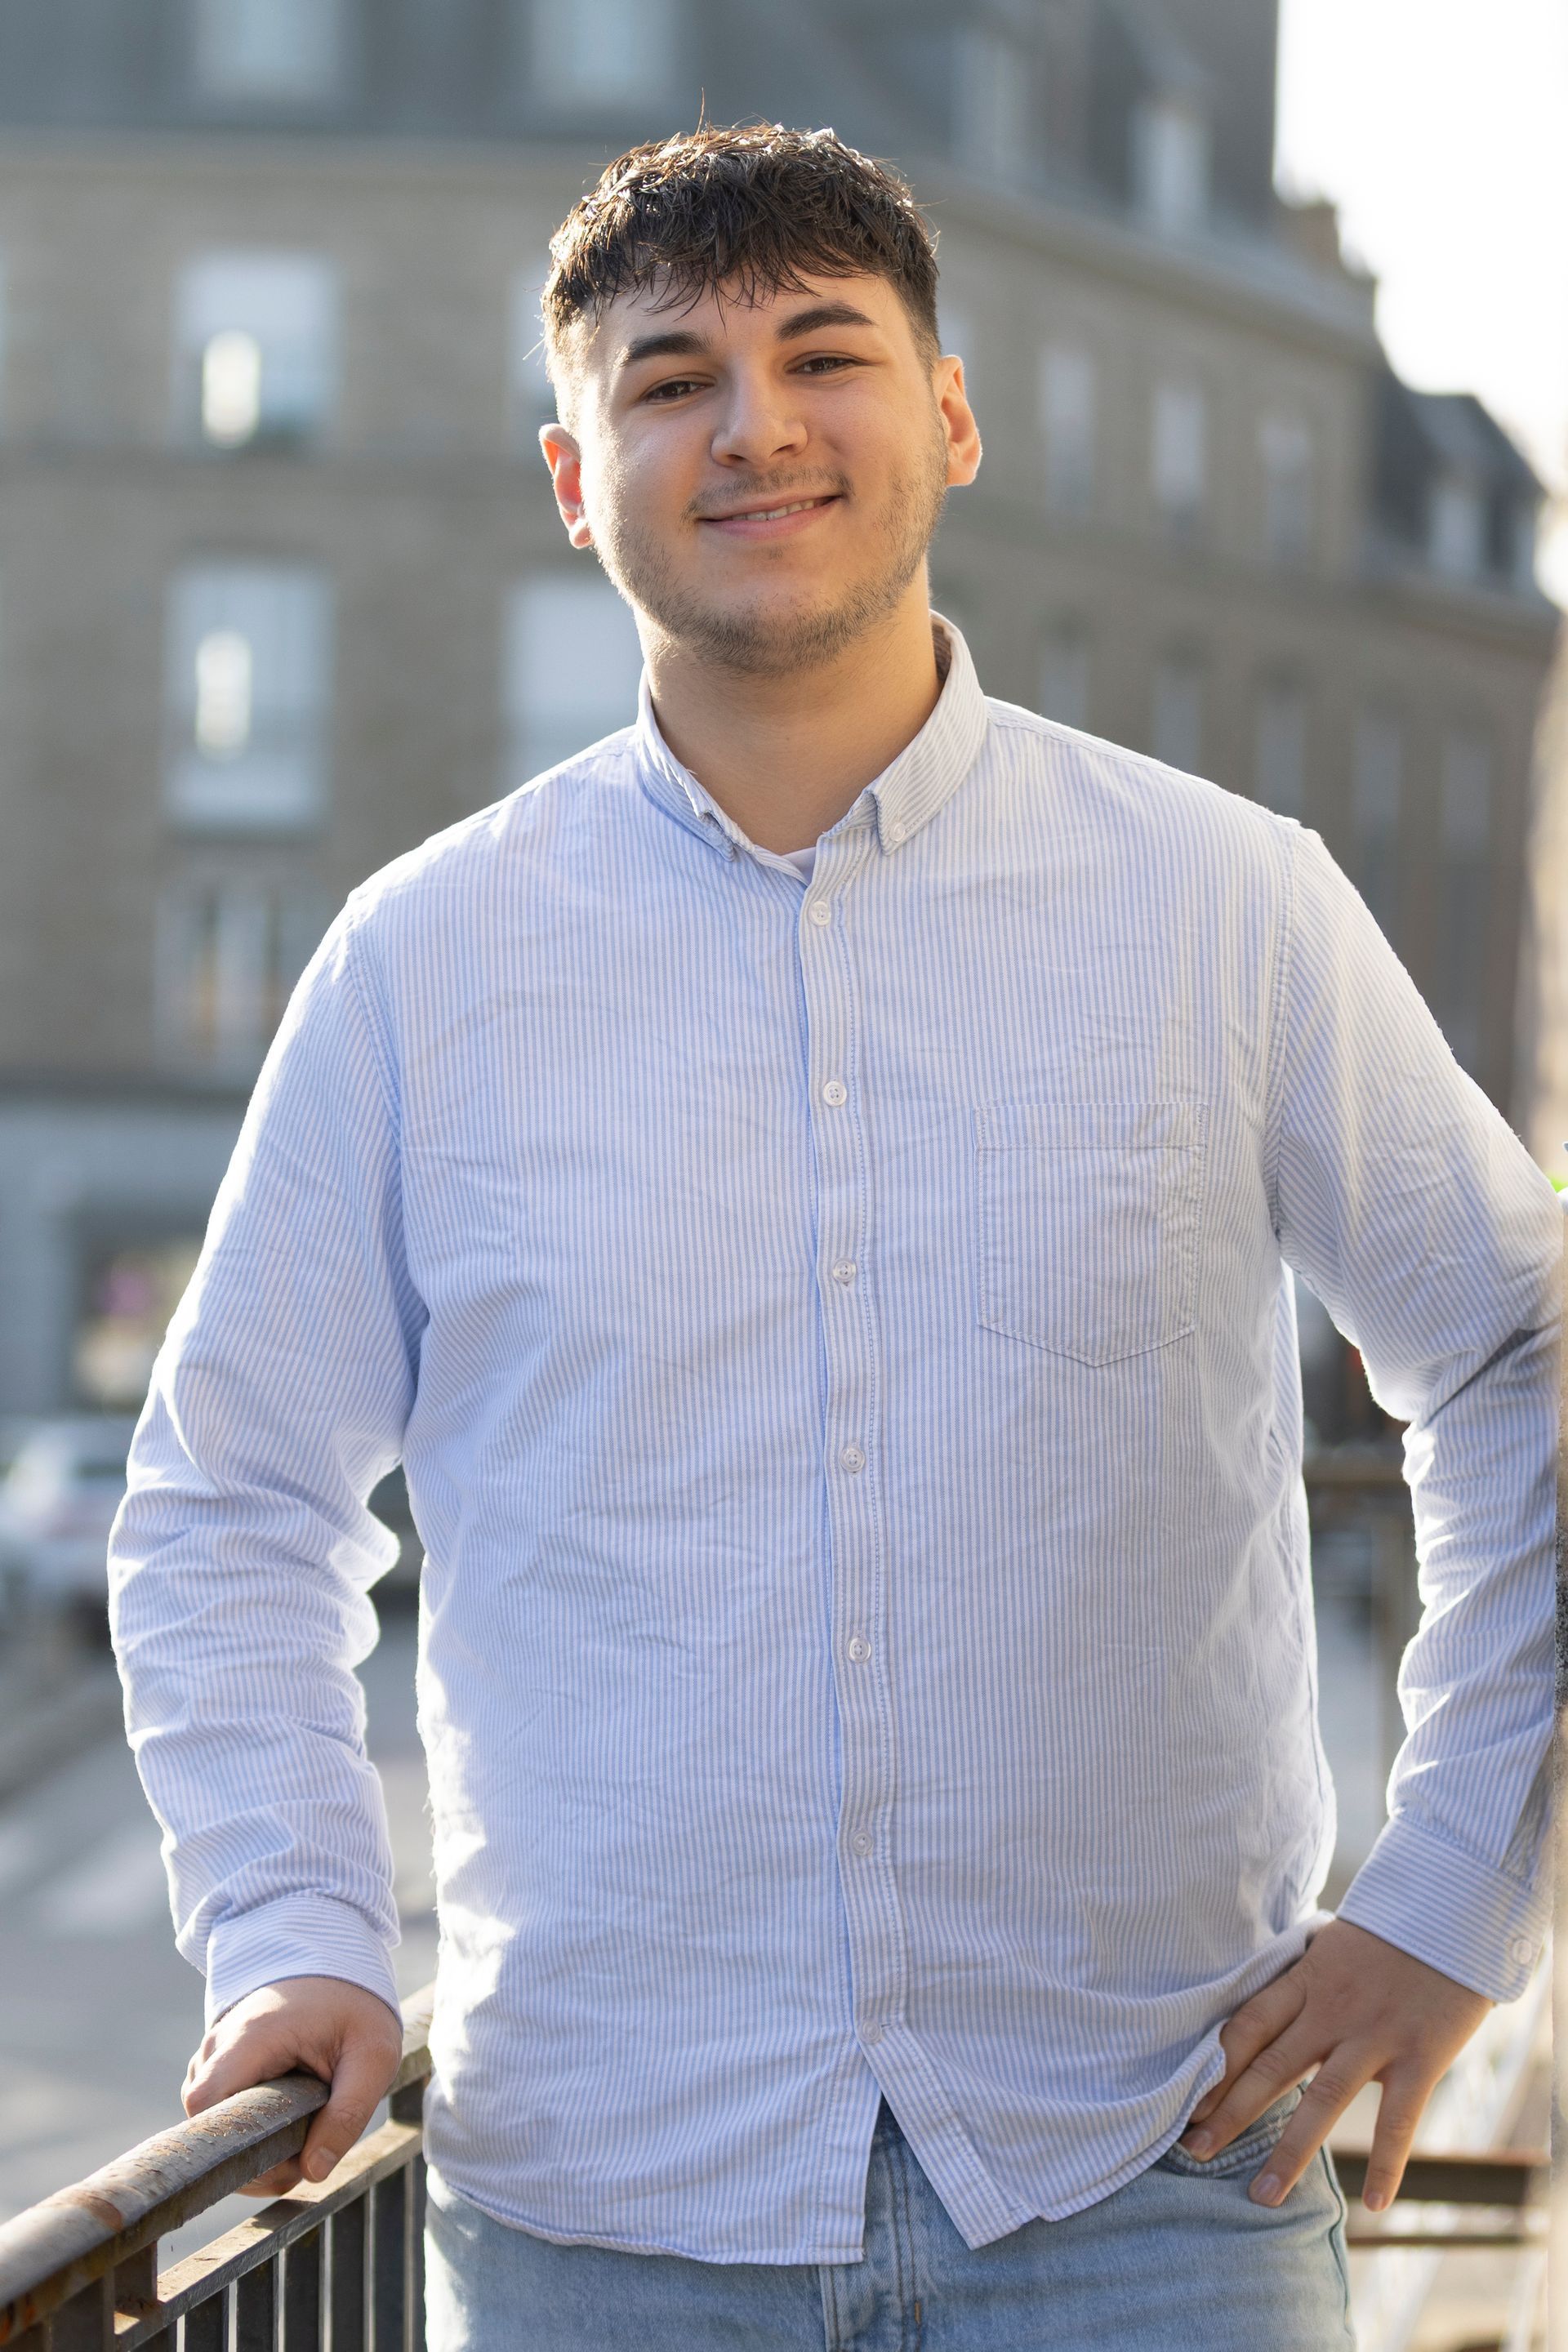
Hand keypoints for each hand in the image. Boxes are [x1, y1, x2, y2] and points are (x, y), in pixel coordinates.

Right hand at [184, 1975, 404, 2196]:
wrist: (336, 1962)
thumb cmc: (354, 2007)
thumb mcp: (373, 2056)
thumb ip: (348, 2114)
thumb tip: (314, 2172)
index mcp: (251, 2038)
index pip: (206, 2107)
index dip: (236, 2148)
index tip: (283, 2159)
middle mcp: (219, 2045)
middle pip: (209, 2125)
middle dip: (255, 2155)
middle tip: (307, 2152)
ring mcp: (214, 2054)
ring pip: (215, 2122)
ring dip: (255, 2142)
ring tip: (305, 2127)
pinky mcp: (220, 2065)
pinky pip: (221, 2110)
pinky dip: (251, 2126)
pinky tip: (288, 2117)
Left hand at [1177, 1919, 1491, 2210]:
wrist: (1452, 1912)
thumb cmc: (1388, 1934)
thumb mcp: (1331, 1949)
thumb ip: (1302, 1986)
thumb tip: (1265, 2015)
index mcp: (1306, 1982)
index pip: (1247, 2028)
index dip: (1215, 2069)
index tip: (1185, 2104)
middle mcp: (1331, 2012)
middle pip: (1270, 2068)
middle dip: (1228, 2113)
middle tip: (1192, 2154)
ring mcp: (1375, 2036)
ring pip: (1322, 2100)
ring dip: (1290, 2151)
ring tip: (1263, 2196)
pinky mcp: (1420, 2057)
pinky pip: (1399, 2119)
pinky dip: (1386, 2164)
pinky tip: (1373, 2204)